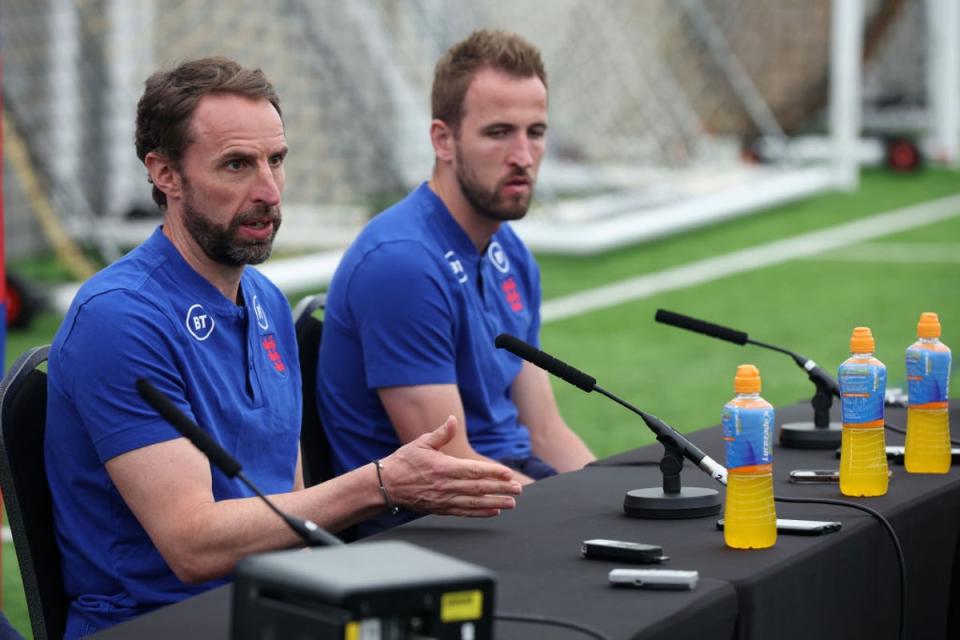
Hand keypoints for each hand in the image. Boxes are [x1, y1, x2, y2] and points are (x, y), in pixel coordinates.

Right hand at [380, 416, 521, 515]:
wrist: (386, 485)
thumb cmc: (404, 462)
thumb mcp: (421, 443)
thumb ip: (440, 433)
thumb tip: (452, 420)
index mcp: (443, 467)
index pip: (473, 470)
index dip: (492, 472)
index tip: (507, 474)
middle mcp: (446, 486)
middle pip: (478, 488)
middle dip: (500, 489)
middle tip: (517, 490)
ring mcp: (444, 499)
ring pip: (474, 503)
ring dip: (495, 503)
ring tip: (511, 503)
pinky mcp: (440, 509)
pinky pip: (464, 512)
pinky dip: (480, 513)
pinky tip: (493, 512)